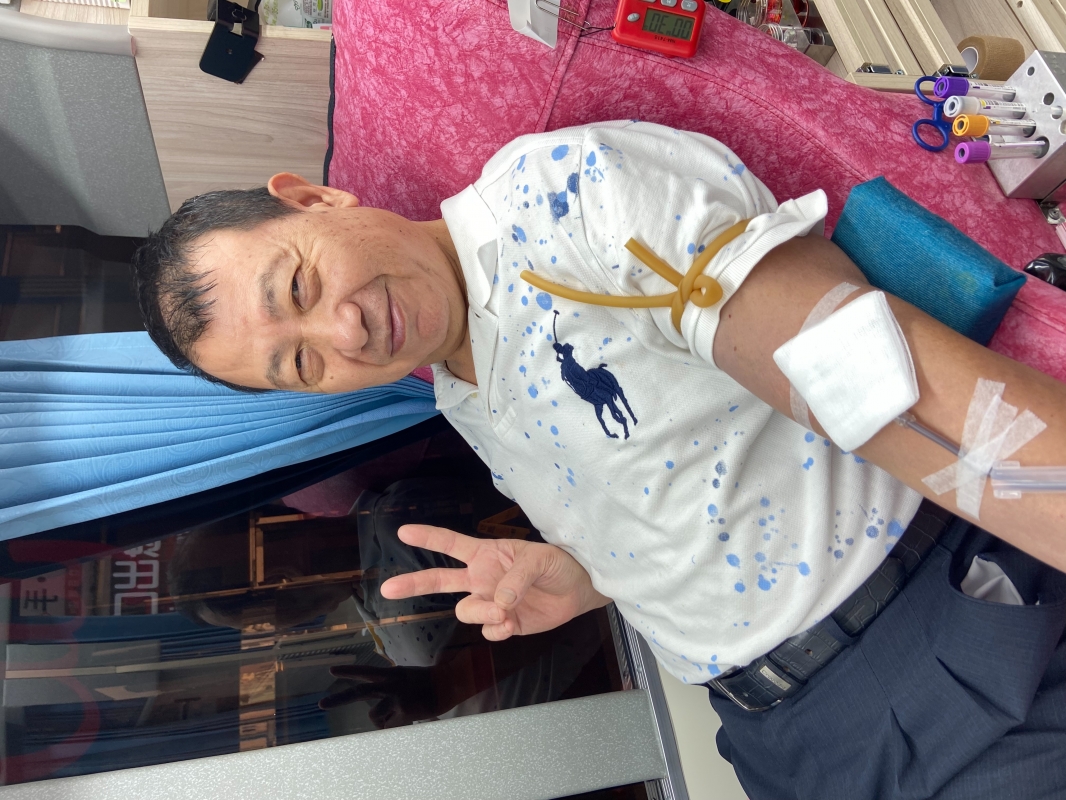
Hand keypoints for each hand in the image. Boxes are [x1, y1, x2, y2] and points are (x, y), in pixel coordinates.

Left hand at [319, 664, 439, 726]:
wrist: (447, 684)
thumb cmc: (426, 682)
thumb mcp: (404, 677)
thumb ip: (388, 688)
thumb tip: (376, 711)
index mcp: (390, 674)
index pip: (365, 671)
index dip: (348, 671)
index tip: (331, 671)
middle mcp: (389, 684)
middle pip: (358, 692)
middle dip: (338, 699)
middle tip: (321, 705)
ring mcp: (395, 697)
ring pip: (374, 715)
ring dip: (381, 720)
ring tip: (397, 714)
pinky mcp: (402, 710)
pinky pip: (389, 725)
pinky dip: (395, 724)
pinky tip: (407, 717)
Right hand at [380, 525, 609, 640]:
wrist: (578, 591)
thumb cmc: (558, 564)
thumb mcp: (540, 559)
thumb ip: (517, 577)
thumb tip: (498, 601)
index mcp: (488, 554)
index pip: (451, 543)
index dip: (428, 537)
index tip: (404, 531)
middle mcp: (482, 578)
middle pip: (439, 580)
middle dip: (414, 584)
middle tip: (388, 588)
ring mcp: (490, 602)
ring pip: (466, 611)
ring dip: (482, 613)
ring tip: (507, 611)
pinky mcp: (503, 623)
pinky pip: (487, 631)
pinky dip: (498, 630)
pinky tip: (513, 623)